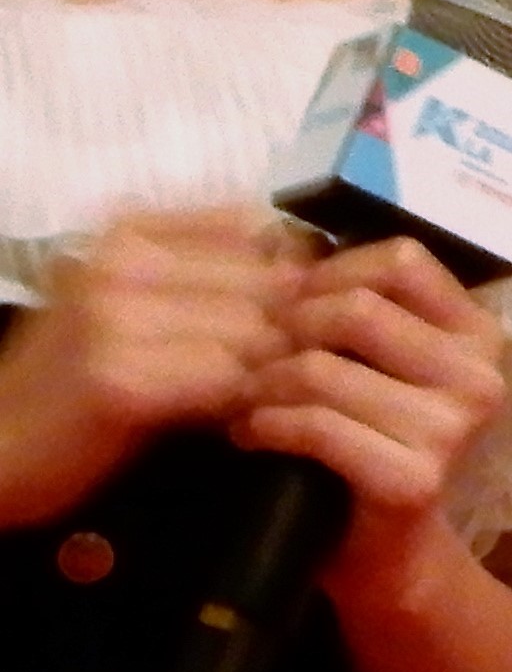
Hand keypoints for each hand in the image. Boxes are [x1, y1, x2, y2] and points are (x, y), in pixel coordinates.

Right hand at [0, 208, 304, 520]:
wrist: (2, 445)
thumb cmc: (81, 374)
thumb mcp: (140, 302)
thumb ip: (214, 275)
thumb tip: (320, 268)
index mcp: (129, 229)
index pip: (258, 227)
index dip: (293, 273)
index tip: (297, 314)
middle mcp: (120, 259)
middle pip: (268, 282)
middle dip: (292, 330)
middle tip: (292, 369)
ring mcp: (115, 316)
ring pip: (255, 334)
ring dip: (271, 372)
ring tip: (259, 397)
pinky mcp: (120, 378)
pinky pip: (226, 382)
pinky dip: (241, 404)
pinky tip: (233, 422)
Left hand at [242, 241, 511, 604]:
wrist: (384, 551)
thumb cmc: (369, 438)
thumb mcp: (378, 361)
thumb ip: (359, 305)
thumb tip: (284, 240)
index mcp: (479, 332)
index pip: (401, 260)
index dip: (329, 271)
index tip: (290, 306)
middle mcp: (482, 375)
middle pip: (355, 308)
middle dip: (284, 328)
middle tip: (252, 356)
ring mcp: (454, 429)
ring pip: (323, 369)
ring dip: (262, 384)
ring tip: (242, 399)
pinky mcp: (415, 478)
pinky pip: (314, 427)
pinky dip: (265, 426)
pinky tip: (250, 435)